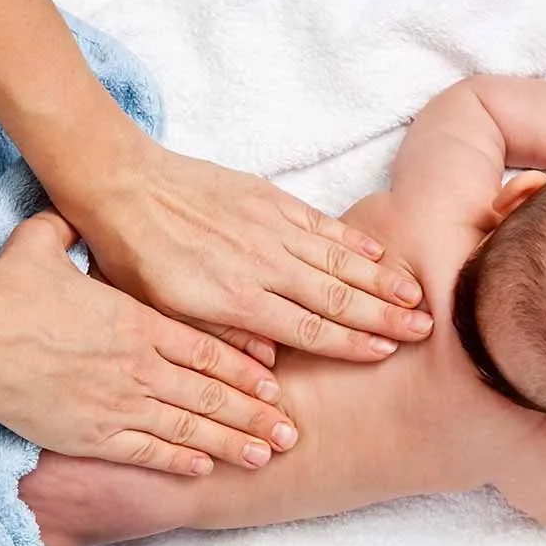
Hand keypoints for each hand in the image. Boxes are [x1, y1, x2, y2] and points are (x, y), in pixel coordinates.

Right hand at [0, 211, 295, 475]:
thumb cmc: (8, 295)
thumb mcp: (43, 248)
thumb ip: (67, 234)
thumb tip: (66, 216)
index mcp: (139, 323)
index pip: (207, 349)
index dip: (245, 368)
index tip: (275, 383)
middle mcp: (140, 365)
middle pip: (212, 393)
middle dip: (255, 413)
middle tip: (291, 431)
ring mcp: (120, 403)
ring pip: (190, 427)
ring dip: (230, 442)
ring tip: (265, 456)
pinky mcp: (93, 434)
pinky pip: (146, 451)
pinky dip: (178, 460)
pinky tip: (205, 469)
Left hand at [52, 130, 434, 362]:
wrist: (121, 184)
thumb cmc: (135, 255)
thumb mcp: (164, 312)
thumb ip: (221, 337)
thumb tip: (271, 361)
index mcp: (236, 299)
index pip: (308, 327)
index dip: (351, 342)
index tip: (386, 352)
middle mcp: (263, 264)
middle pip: (337, 295)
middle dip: (383, 315)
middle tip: (424, 329)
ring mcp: (270, 228)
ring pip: (338, 259)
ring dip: (380, 279)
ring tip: (416, 295)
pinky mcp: (268, 198)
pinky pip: (321, 223)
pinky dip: (353, 239)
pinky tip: (378, 252)